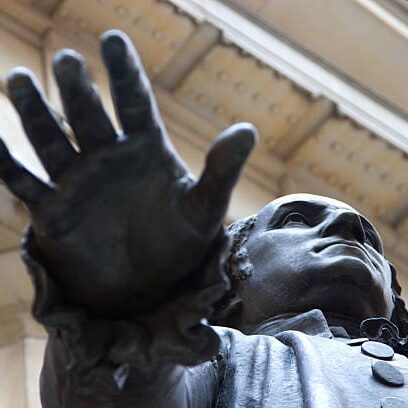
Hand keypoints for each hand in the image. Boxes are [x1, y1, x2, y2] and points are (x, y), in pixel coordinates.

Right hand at [0, 30, 256, 315]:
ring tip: (18, 80)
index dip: (124, 73)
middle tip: (67, 63)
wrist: (149, 287)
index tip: (113, 40)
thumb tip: (248, 129)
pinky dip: (5, 163)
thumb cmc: (180, 244)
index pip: (134, 102)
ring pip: (51, 141)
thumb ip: (221, 170)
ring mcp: (77, 183)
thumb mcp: (206, 208)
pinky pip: (24, 183)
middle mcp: (108, 158)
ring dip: (35, 114)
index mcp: (146, 151)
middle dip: (77, 90)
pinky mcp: (53, 213)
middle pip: (88, 116)